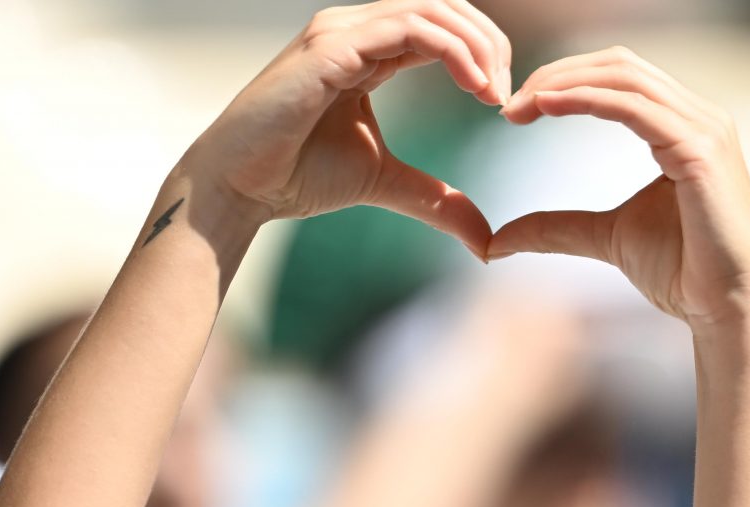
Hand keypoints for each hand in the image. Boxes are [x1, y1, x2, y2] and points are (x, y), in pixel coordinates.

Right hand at [181, 1, 509, 255]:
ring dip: (478, 47)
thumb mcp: (384, 182)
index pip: (443, 23)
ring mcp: (341, 29)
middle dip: (491, 44)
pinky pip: (408, 28)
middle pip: (445, 4)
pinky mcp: (330, 45)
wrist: (239, 187)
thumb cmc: (296, 176)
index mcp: (369, 46)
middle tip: (510, 96)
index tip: (504, 102)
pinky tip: (475, 90)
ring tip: (495, 95)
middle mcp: (356, 26)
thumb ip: (435, 198)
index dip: (485, 52)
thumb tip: (486, 239)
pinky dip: (453, 52)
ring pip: (432, 9)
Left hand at [486, 50, 749, 328]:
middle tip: (509, 104)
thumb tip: (498, 241)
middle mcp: (700, 116)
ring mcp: (705, 128)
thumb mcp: (606, 238)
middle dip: (558, 74)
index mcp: (684, 126)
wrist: (726, 308)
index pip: (619, 76)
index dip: (565, 81)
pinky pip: (634, 107)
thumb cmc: (682, 273)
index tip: (516, 109)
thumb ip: (557, 229)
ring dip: (565, 82)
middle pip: (619, 64)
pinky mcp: (702, 150)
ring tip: (519, 106)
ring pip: (625, 76)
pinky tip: (548, 107)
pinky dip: (586, 100)